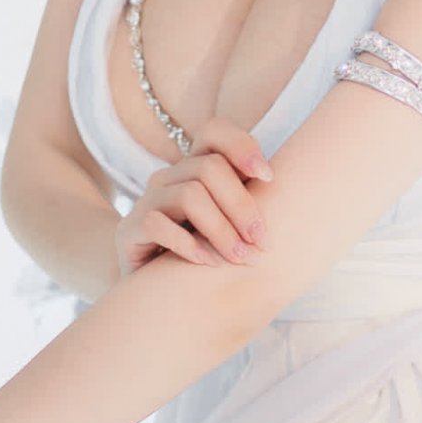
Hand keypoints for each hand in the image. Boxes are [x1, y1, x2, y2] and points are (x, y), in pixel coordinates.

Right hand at [113, 119, 273, 279]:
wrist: (155, 291)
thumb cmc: (206, 253)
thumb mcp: (231, 224)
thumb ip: (251, 202)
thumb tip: (292, 186)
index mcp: (194, 167)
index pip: (213, 131)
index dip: (242, 146)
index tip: (269, 178)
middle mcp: (169, 177)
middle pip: (209, 168)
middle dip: (242, 206)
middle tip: (261, 241)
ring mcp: (146, 201)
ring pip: (189, 196)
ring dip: (222, 230)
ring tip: (240, 258)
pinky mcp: (129, 229)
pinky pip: (159, 224)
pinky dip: (189, 245)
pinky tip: (208, 263)